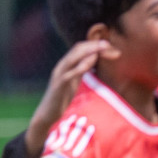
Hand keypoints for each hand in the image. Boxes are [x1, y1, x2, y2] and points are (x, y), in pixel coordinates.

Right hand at [25, 39, 118, 156]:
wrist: (47, 113)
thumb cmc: (62, 97)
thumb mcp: (74, 80)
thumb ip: (82, 69)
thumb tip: (94, 59)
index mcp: (67, 64)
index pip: (80, 48)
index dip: (94, 45)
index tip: (109, 46)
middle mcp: (62, 66)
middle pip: (77, 49)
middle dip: (93, 45)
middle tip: (108, 44)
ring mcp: (59, 74)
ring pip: (72, 58)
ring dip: (87, 52)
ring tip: (101, 48)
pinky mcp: (58, 85)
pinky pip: (68, 73)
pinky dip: (78, 67)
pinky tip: (89, 64)